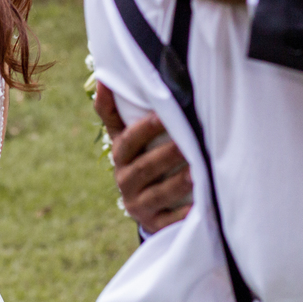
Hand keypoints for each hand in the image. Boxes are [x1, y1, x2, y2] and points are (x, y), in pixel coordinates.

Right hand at [94, 82, 192, 234]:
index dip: (143, 129)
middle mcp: (125, 180)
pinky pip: (168, 221)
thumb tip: (104, 78)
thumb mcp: (125, 138)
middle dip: (166, 156)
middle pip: (144, 167)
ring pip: (157, 194)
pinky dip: (182, 214)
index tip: (162, 115)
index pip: (127, 140)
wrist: (145, 206)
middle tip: (187, 144)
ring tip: (197, 173)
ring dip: (177, 183)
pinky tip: (197, 205)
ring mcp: (138, 204)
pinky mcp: (154, 224)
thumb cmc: (139, 160)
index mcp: (120, 156)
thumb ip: (114, 110)